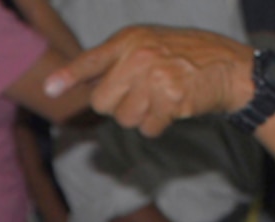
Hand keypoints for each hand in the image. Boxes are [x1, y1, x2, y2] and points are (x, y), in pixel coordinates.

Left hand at [45, 26, 255, 139]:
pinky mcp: (171, 99)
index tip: (48, 89)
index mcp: (129, 40)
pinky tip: (172, 109)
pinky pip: (148, 128)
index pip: (91, 61)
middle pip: (103, 102)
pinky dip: (157, 126)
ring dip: (140, 118)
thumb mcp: (147, 46)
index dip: (69, 77)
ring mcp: (155, 77)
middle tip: (139, 97)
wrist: (226, 67)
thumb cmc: (183, 58)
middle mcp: (139, 56)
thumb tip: (85, 85)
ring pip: (125, 119)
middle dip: (117, 107)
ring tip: (159, 100)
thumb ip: (117, 62)